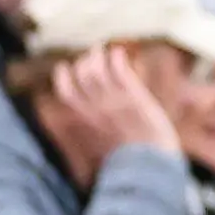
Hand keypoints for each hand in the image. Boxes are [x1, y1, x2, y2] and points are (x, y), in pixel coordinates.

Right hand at [51, 44, 181, 159]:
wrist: (152, 165)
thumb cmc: (132, 157)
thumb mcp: (106, 144)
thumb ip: (96, 130)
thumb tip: (92, 127)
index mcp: (87, 120)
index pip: (66, 92)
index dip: (63, 76)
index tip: (66, 66)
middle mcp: (98, 108)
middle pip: (83, 75)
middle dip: (85, 62)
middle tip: (93, 55)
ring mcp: (116, 101)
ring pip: (99, 69)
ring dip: (99, 55)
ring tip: (104, 49)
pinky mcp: (136, 98)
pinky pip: (121, 72)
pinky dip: (117, 58)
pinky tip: (119, 52)